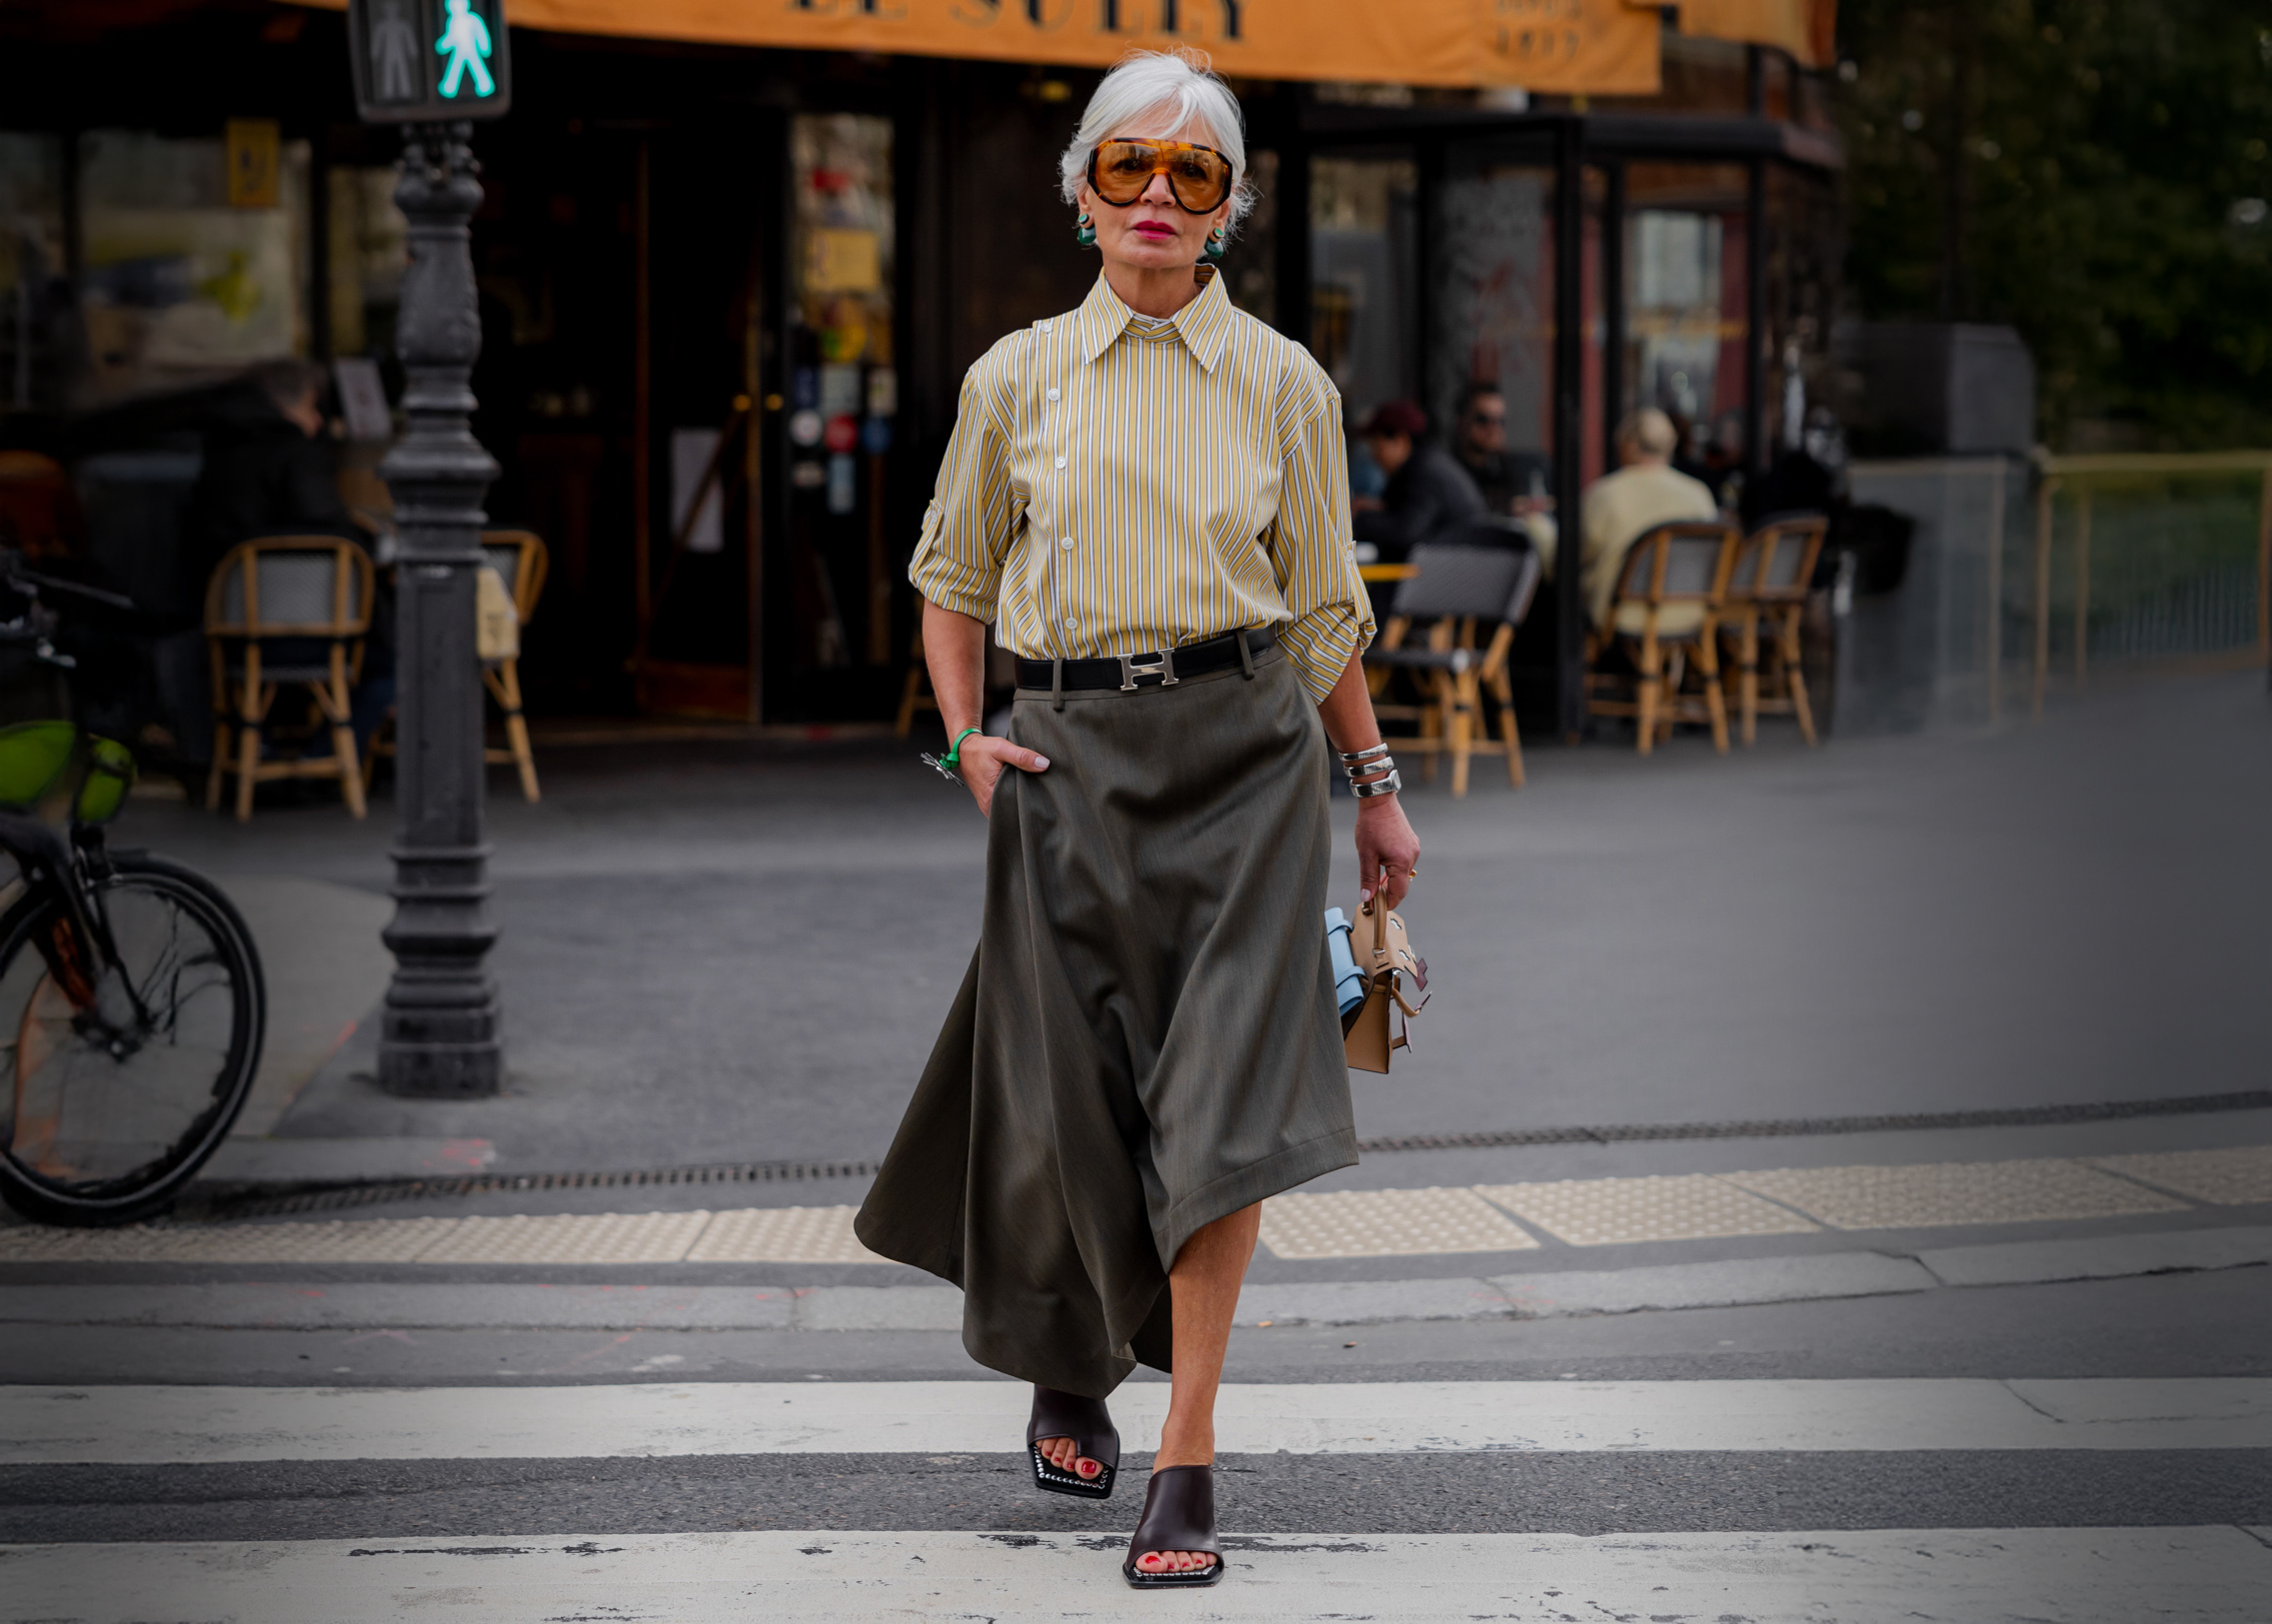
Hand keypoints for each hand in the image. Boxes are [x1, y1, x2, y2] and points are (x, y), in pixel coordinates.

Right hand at [955, 733, 1048, 818]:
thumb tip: (1043, 764)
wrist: (963, 748)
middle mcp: (988, 804)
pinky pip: (1004, 804)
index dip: (1030, 802)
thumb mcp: (1002, 748)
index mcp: (990, 795)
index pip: (1017, 808)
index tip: (1041, 793)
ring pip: (1009, 808)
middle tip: (1038, 791)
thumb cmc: (980, 749)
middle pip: (1013, 810)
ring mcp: (987, 805)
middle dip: (1026, 802)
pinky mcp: (988, 801)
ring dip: (1018, 800)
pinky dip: (1012, 798)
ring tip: (1028, 790)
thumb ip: (1022, 756)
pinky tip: (1018, 790)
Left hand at [1354, 794, 1418, 908]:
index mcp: (1402, 861)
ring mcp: (1414, 848)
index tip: (1378, 908)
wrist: (1379, 801)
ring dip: (1390, 879)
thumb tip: (1367, 897)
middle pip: (1402, 883)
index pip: (1398, 891)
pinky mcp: (1411, 842)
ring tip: (1376, 883)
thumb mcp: (1366, 854)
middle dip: (1388, 892)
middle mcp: (1412, 855)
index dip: (1388, 902)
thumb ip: (1368, 878)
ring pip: (1403, 872)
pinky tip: (1382, 867)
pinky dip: (1394, 868)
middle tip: (1372, 897)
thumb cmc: (1371, 825)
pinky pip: (1404, 862)